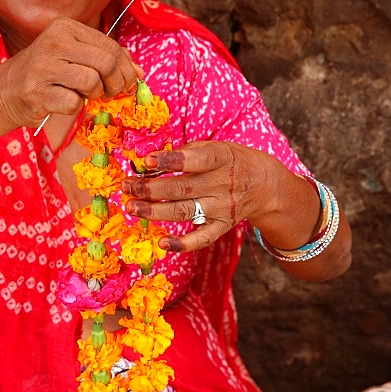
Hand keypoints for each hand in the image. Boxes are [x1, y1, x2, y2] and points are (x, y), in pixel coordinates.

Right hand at [0, 18, 139, 128]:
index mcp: (66, 28)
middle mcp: (54, 42)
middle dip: (115, 83)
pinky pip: (73, 102)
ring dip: (94, 94)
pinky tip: (64, 101)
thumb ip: (105, 58)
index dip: (126, 68)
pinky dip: (74, 107)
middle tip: (110, 93)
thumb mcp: (74, 56)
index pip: (111, 46)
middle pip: (106, 63)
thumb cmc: (47, 74)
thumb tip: (139, 73)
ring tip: (83, 95)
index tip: (127, 83)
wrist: (6, 92)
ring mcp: (44, 66)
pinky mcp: (37, 91)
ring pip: (92, 81)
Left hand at [121, 140, 275, 251]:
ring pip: (184, 212)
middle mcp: (222, 184)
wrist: (263, 184)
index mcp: (220, 158)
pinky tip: (162, 242)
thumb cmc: (229, 160)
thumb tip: (149, 162)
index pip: (195, 160)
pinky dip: (182, 244)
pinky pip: (202, 238)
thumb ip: (185, 152)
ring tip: (131, 207)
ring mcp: (222, 207)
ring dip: (154, 212)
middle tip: (126, 187)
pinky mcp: (223, 226)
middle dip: (150, 189)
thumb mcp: (214, 147)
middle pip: (181, 189)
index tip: (146, 162)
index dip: (170, 161)